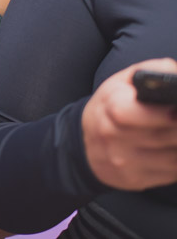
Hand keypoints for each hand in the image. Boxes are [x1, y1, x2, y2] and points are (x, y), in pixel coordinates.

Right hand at [82, 58, 176, 190]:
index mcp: (109, 108)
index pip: (130, 112)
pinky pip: (172, 172)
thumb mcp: (120, 83)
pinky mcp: (136, 179)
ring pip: (173, 157)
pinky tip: (174, 148)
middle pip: (164, 135)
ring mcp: (125, 162)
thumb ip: (150, 72)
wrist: (84, 145)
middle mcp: (114, 138)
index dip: (159, 112)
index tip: (175, 108)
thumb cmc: (108, 108)